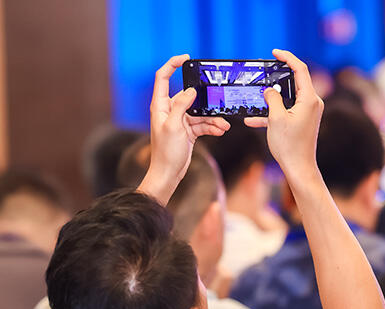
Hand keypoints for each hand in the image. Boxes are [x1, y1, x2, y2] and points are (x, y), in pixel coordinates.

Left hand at [140, 54, 229, 202]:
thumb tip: (190, 90)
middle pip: (188, 96)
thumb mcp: (174, 126)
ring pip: (199, 113)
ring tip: (223, 126)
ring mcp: (179, 121)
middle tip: (217, 101)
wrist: (168, 174)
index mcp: (161, 106)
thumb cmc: (166, 152)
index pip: (163, 77)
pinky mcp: (188, 131)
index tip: (187, 59)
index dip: (173, 65)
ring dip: (212, 119)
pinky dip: (211, 127)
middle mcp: (169, 111)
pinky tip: (220, 131)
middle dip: (205, 101)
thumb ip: (182, 106)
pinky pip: (202, 124)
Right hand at [245, 49, 323, 183]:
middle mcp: (313, 103)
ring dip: (272, 99)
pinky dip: (273, 113)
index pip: (300, 69)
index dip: (288, 57)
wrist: (299, 169)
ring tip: (256, 98)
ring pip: (288, 98)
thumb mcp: (275, 119)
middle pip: (296, 81)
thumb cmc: (290, 146)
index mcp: (309, 99)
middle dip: (279, 77)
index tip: (275, 52)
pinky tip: (252, 120)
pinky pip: (287, 111)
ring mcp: (309, 113)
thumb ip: (272, 99)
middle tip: (265, 71)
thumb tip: (269, 90)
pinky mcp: (304, 121)